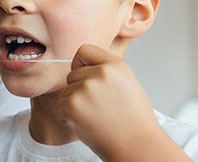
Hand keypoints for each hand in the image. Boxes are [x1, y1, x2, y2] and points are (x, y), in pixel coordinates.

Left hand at [56, 44, 161, 158]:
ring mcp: (85, 89)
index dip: (83, 65)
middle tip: (100, 106)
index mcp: (115, 65)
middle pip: (72, 73)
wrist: (137, 146)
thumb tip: (84, 59)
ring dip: (75, 104)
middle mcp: (101, 74)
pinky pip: (60, 106)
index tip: (90, 78)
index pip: (84, 50)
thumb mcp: (127, 82)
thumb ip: (107, 68)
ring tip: (97, 116)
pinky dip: (68, 117)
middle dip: (80, 88)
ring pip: (66, 91)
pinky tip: (88, 123)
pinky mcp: (72, 106)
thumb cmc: (133, 119)